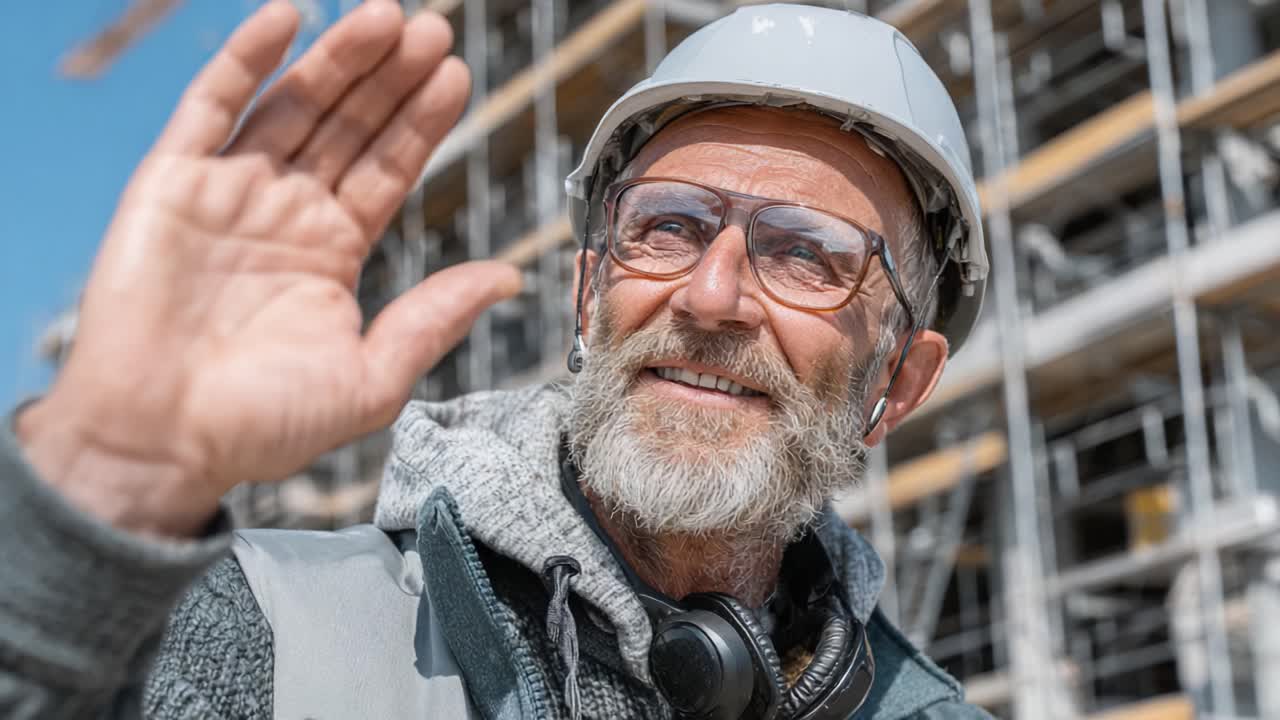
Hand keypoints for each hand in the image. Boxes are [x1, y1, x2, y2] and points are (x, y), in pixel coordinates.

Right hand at [17, 1, 520, 536]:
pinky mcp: (171, 183)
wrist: (158, 443)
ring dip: (337, 60)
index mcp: (332, 252)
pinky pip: (210, 106)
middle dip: (391, 80)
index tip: (456, 74)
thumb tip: (508, 277)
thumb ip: (434, 319)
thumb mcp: (371, 378)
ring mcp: (229, 193)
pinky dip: (245, 59)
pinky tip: (288, 17)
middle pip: (349, 128)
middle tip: (435, 30)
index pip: (388, 171)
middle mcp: (285, 214)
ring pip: (292, 106)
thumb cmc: (261, 425)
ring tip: (387, 18)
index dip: (420, 124)